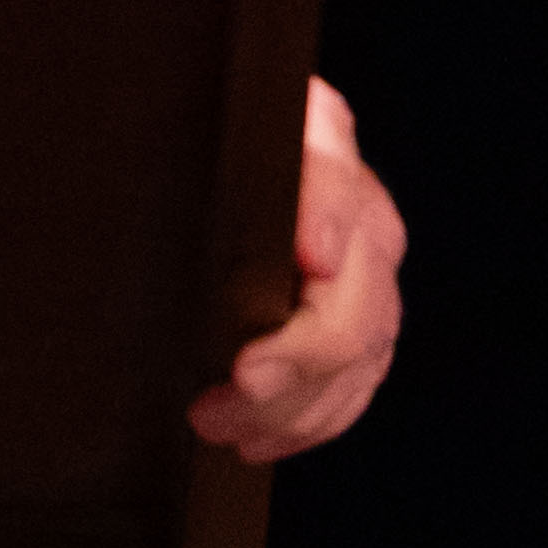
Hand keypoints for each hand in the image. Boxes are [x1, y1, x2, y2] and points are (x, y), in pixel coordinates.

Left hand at [189, 71, 402, 462]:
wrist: (237, 176)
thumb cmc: (204, 148)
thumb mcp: (200, 126)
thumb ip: (208, 126)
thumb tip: (175, 107)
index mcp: (322, 145)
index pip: (334, 178)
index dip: (324, 215)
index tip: (306, 254)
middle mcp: (363, 217)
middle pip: (355, 300)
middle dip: (299, 353)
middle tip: (234, 385)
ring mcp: (371, 281)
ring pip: (358, 359)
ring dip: (289, 405)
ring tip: (216, 422)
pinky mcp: (366, 332)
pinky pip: (355, 388)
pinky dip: (307, 424)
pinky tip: (255, 440)